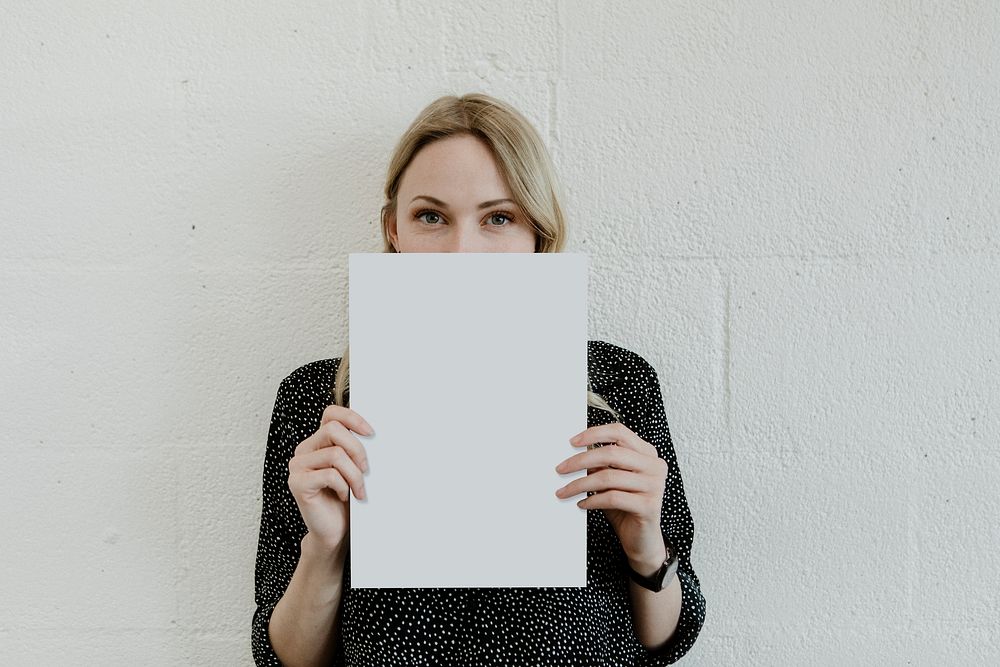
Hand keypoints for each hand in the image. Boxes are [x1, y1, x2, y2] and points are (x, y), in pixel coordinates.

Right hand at [287, 405, 373, 552]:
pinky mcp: (297, 482)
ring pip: (335, 454)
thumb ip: (355, 449)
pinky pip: (329, 475)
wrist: (335, 530)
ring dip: (355, 474)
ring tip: (359, 489)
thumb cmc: (346, 498)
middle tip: (367, 470)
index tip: (371, 433)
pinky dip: (344, 486)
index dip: (352, 417)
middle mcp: (304, 450)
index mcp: (318, 442)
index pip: (331, 413)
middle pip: (334, 429)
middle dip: (358, 449)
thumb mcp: (353, 468)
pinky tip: (345, 496)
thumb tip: (374, 434)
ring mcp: (297, 466)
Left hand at [554, 423, 668, 567]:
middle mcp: (655, 466)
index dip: (594, 433)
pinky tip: (582, 503)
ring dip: (581, 484)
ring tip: (565, 491)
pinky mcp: (650, 506)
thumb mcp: (611, 481)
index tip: (572, 442)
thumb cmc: (625, 506)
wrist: (642, 540)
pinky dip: (593, 500)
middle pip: (612, 453)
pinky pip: (613, 498)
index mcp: (647, 453)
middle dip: (581, 460)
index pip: (620, 432)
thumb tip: (574, 453)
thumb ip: (601, 465)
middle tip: (560, 469)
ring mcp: (655, 486)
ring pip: (609, 477)